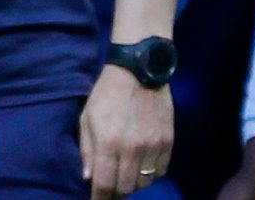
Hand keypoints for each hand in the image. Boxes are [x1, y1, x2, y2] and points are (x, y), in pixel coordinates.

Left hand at [79, 64, 173, 197]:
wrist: (140, 68)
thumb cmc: (107, 93)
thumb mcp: (87, 118)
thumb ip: (87, 150)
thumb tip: (89, 177)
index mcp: (108, 143)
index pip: (104, 185)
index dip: (100, 199)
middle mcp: (132, 148)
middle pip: (126, 188)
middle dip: (116, 191)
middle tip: (112, 185)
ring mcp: (153, 145)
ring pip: (145, 183)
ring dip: (134, 183)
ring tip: (128, 175)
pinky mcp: (168, 140)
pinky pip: (161, 170)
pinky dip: (151, 174)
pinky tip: (144, 165)